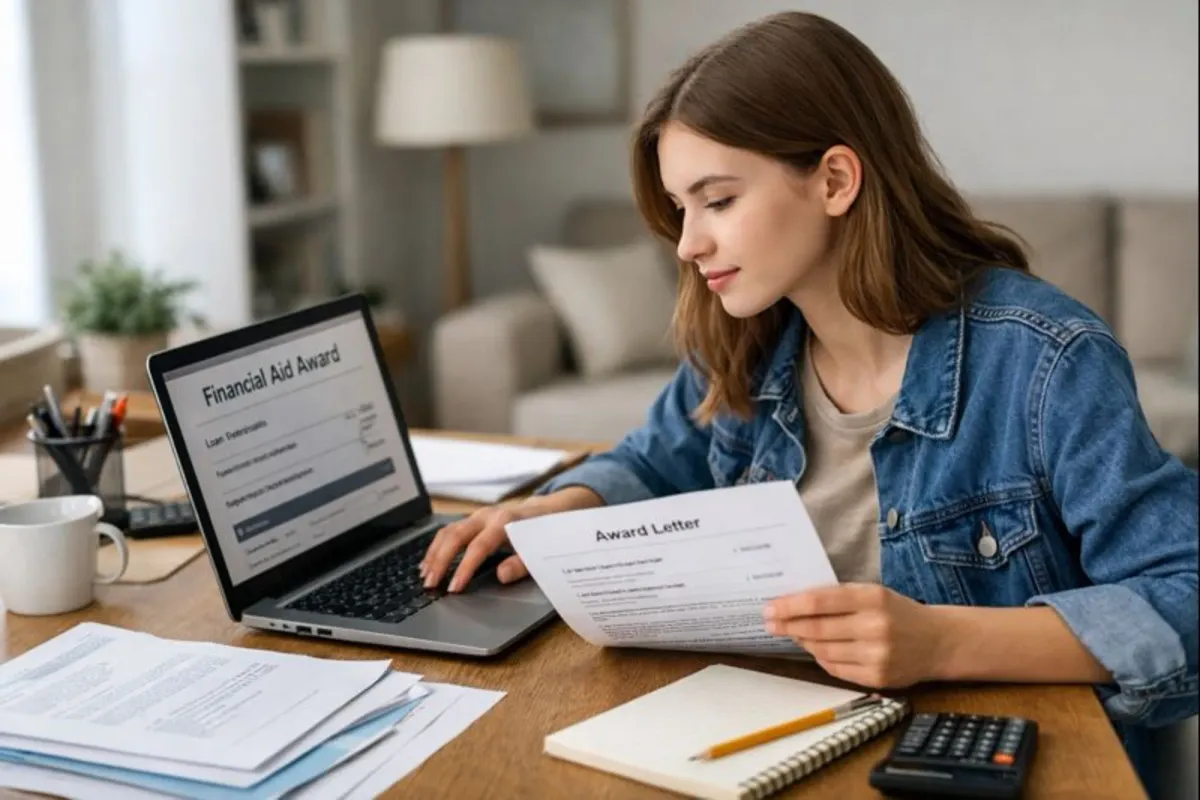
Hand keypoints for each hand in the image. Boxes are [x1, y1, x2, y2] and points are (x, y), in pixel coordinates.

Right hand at [420, 486, 602, 592]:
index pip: (478, 547)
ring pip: (448, 531)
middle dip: (440, 561)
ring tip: (424, 576)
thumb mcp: (540, 551)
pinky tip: (429, 563)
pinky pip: (449, 531)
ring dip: (434, 554)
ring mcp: (478, 515)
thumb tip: (501, 576)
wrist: (549, 510)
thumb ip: (522, 563)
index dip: (464, 569)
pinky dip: (436, 547)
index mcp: (505, 522)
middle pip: (455, 536)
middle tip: (430, 584)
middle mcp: (487, 515)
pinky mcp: (473, 519)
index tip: (453, 588)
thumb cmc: (544, 533)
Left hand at [763, 584, 948, 688]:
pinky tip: (816, 649)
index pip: (820, 601)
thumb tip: (795, 605)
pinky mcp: (877, 677)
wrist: (938, 641)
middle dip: (788, 625)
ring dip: (803, 642)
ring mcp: (876, 655)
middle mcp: (875, 627)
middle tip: (770, 623)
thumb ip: (839, 598)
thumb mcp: (874, 594)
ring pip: (823, 651)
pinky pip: (836, 669)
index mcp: (872, 598)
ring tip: (794, 634)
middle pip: (817, 628)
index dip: (790, 606)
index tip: (770, 608)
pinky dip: (821, 658)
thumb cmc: (899, 613)